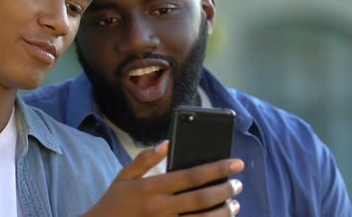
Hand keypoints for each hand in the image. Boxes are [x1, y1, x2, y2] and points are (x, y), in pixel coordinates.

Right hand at [83, 141, 243, 216]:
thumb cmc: (113, 203)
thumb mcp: (124, 176)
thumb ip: (145, 159)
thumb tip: (167, 143)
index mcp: (151, 188)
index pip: (191, 176)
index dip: (217, 169)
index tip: (235, 163)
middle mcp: (160, 208)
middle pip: (201, 198)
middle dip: (225, 190)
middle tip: (238, 185)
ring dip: (223, 212)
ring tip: (234, 204)